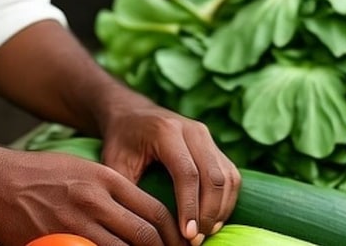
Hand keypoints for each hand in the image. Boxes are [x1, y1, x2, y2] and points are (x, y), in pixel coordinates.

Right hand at [0, 148, 187, 245]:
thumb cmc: (40, 173)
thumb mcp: (84, 169)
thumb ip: (113, 190)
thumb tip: (140, 216)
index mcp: (107, 179)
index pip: (154, 211)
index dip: (172, 234)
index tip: (180, 245)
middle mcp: (96, 201)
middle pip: (145, 235)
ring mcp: (76, 223)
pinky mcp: (57, 241)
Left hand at [100, 102, 240, 245]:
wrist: (133, 113)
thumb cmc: (121, 141)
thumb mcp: (115, 163)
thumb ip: (125, 192)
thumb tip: (136, 228)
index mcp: (166, 131)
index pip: (187, 172)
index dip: (190, 206)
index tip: (187, 235)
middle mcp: (193, 130)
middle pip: (213, 176)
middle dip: (208, 213)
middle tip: (195, 241)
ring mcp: (207, 136)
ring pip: (227, 177)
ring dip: (221, 209)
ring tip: (205, 234)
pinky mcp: (214, 145)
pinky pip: (230, 175)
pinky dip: (227, 200)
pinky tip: (213, 219)